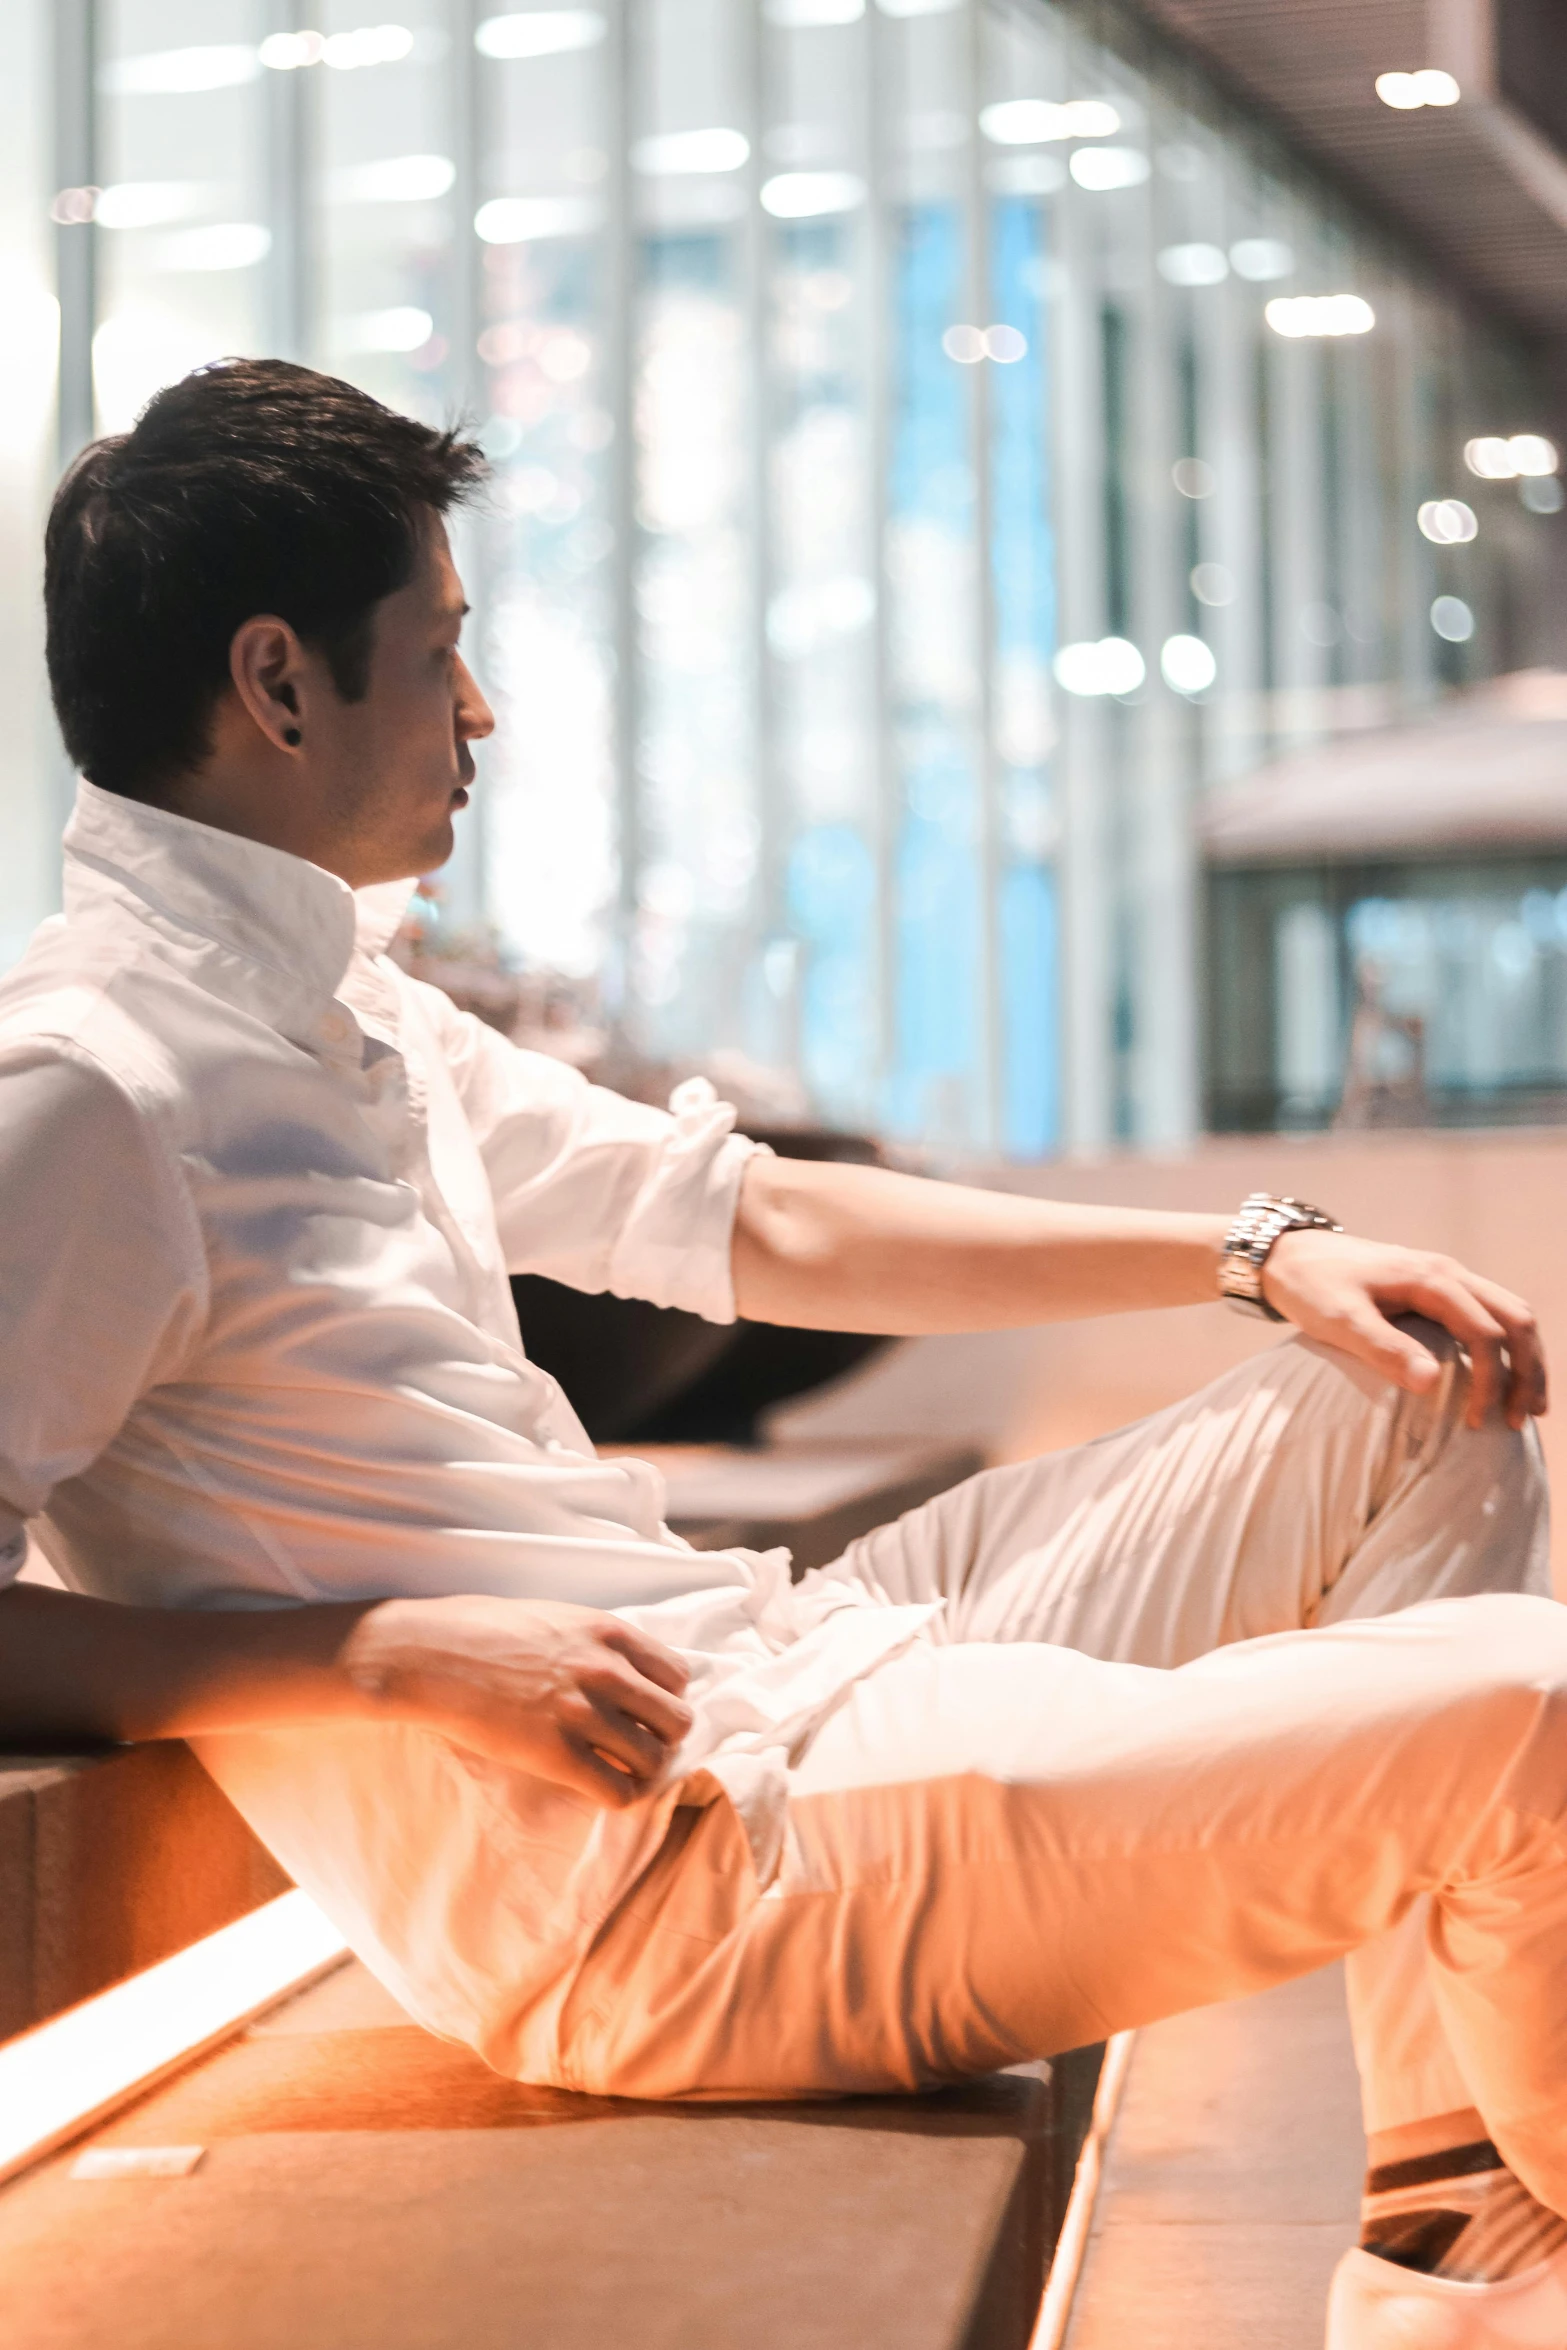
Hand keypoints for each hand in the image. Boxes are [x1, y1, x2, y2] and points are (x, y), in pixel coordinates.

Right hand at [343, 1595, 693, 1808]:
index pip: (677, 1674)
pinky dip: (619, 1796)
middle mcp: (607, 1671)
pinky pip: (619, 1791)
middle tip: (636, 1744)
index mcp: (608, 1632)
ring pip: (655, 1759)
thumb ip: (594, 1642)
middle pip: (677, 1720)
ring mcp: (583, 1713)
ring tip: (619, 1770)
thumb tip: (623, 1670)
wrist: (427, 1654)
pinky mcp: (557, 1754)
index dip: (665, 1697)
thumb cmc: (479, 1629)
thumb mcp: (553, 1616)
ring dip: (643, 1770)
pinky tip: (600, 1788)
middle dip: (663, 1737)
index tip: (645, 1710)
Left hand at [1262, 1229, 1546, 1430]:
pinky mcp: (1436, 1288)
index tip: (1475, 1423)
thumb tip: (1431, 1383)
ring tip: (1525, 1407)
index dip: (1490, 1381)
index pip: (1485, 1333)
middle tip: (1522, 1420)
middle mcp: (1449, 1272)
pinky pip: (1489, 1314)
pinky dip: (1506, 1347)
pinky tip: (1500, 1378)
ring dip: (1524, 1359)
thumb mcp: (1339, 1320)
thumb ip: (1383, 1348)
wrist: (1288, 1253)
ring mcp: (1446, 1277)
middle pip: (1515, 1319)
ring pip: (1509, 1314)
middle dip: (1527, 1371)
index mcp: (1431, 1279)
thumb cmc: (1310, 1286)